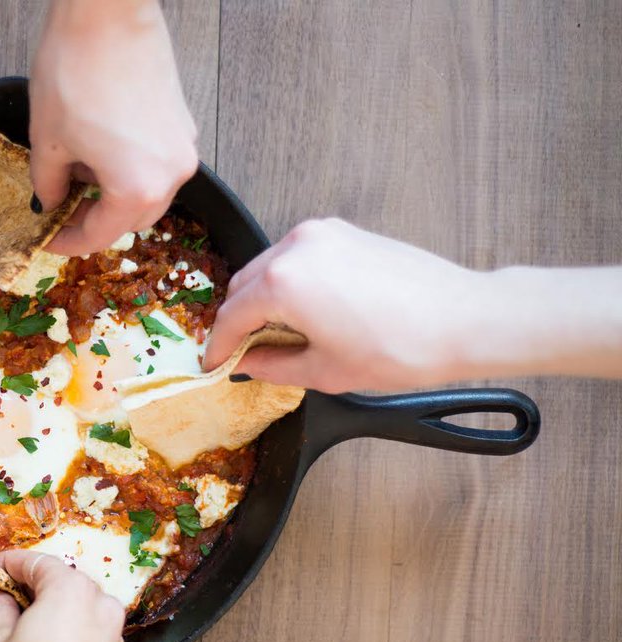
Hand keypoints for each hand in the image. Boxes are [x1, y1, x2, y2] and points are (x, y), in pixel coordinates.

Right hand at [0, 550, 124, 641]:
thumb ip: (0, 611)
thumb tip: (1, 599)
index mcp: (70, 588)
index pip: (37, 562)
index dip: (9, 563)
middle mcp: (99, 601)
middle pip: (63, 579)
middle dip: (34, 583)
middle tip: (5, 593)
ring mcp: (112, 629)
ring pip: (79, 603)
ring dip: (54, 605)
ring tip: (24, 620)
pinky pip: (89, 627)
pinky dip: (69, 626)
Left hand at [30, 0, 198, 255]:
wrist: (107, 11)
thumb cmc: (76, 71)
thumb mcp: (48, 139)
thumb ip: (48, 184)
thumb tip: (48, 202)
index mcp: (137, 189)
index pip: (100, 236)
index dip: (68, 242)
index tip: (47, 239)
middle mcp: (170, 175)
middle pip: (132, 220)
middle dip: (96, 220)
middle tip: (62, 210)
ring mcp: (181, 147)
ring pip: (148, 193)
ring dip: (114, 195)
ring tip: (78, 173)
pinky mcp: (182, 122)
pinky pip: (156, 163)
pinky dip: (130, 169)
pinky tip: (99, 149)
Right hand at [203, 218, 489, 391]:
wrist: (464, 320)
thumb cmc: (401, 348)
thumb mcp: (325, 371)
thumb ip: (272, 366)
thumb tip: (248, 364)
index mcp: (283, 283)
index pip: (232, 316)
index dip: (220, 346)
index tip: (216, 364)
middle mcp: (296, 247)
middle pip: (243, 286)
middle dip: (239, 320)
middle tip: (245, 353)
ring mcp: (321, 234)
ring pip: (268, 268)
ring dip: (263, 299)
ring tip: (280, 335)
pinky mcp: (344, 232)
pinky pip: (298, 257)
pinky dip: (290, 282)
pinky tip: (307, 312)